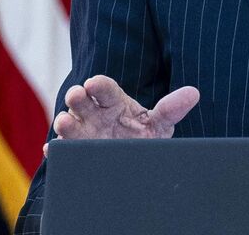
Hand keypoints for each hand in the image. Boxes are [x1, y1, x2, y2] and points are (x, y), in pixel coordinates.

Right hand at [44, 75, 199, 155]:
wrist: (134, 164)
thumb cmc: (144, 137)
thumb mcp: (159, 124)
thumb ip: (171, 109)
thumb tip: (194, 93)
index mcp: (112, 101)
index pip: (103, 87)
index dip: (98, 85)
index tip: (94, 84)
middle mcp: (93, 114)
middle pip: (80, 100)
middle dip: (76, 97)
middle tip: (77, 95)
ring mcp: (81, 133)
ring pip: (67, 122)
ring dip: (64, 121)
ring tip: (66, 122)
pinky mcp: (74, 153)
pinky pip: (61, 151)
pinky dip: (56, 151)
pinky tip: (54, 152)